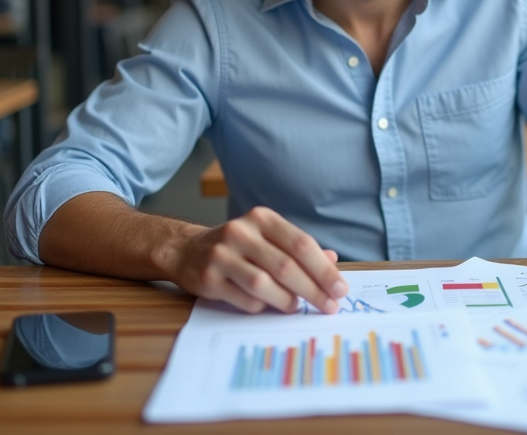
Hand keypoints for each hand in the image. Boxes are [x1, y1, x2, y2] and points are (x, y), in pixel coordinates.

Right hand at [170, 206, 348, 314]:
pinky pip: (244, 299)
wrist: (186, 250)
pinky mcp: (209, 278)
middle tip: (329, 306)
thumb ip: (298, 249)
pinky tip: (269, 306)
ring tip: (298, 308)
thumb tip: (332, 261)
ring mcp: (222, 255)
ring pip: (264, 284)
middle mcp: (241, 232)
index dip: (324, 269)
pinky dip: (262, 307)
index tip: (340, 289)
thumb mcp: (268, 238)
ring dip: (287, 300)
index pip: (301, 244)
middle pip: (286, 266)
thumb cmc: (238, 246)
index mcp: (262, 219)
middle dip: (313, 290)